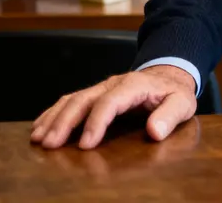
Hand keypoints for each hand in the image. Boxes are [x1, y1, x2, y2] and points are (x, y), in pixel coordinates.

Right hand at [30, 65, 197, 149]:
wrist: (169, 76)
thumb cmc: (174, 93)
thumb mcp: (182, 103)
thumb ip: (170, 116)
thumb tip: (155, 131)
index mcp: (134, 85)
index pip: (110, 102)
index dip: (96, 122)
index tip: (85, 145)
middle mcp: (113, 83)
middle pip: (83, 99)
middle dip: (65, 122)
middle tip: (50, 144)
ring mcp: (102, 87)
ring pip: (72, 99)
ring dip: (54, 118)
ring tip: (39, 138)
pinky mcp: (95, 93)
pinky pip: (70, 100)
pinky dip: (53, 112)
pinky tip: (39, 126)